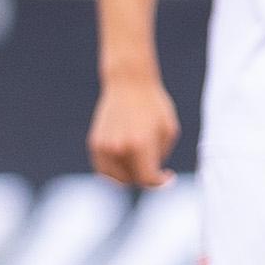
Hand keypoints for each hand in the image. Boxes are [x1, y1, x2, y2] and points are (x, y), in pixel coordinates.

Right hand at [88, 73, 179, 188]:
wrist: (128, 82)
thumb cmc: (153, 105)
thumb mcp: (169, 130)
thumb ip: (161, 157)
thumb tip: (152, 175)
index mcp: (140, 145)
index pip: (147, 179)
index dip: (160, 182)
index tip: (168, 175)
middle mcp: (119, 149)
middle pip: (132, 180)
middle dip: (145, 177)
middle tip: (155, 167)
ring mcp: (104, 147)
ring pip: (115, 178)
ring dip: (129, 175)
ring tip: (140, 163)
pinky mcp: (95, 143)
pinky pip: (104, 169)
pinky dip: (115, 170)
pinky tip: (127, 159)